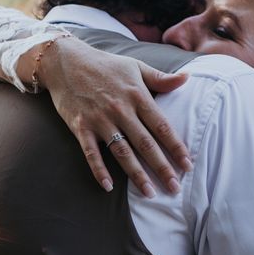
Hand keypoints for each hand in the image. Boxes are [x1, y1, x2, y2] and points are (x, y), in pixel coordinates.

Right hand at [35, 37, 191, 196]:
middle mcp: (120, 110)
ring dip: (137, 174)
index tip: (188, 165)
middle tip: (174, 188)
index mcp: (137, 95)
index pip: (161, 126)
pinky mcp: (80, 127)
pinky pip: (91, 153)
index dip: (176, 147)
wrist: (65, 61)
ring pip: (122, 152)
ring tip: (149, 193)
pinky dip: (99, 170)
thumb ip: (161, 78)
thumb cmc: (105, 65)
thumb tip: (187, 78)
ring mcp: (100, 120)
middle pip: (145, 144)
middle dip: (162, 167)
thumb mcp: (136, 66)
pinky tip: (108, 187)